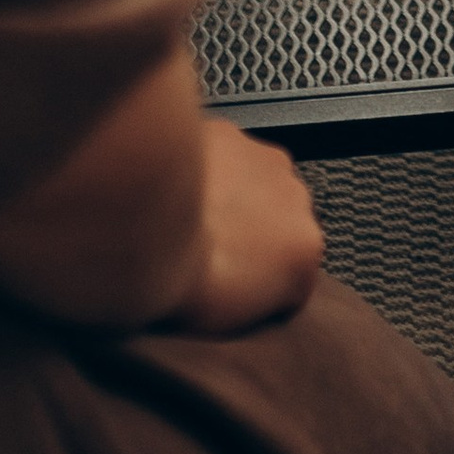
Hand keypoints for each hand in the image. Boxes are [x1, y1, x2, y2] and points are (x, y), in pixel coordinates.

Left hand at [158, 119, 326, 336]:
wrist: (148, 228)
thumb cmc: (183, 279)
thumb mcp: (233, 320)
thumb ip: (257, 296)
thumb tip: (246, 293)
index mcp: (305, 249)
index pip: (294, 262)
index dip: (262, 272)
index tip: (234, 278)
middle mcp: (295, 197)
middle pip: (278, 215)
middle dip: (250, 226)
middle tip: (209, 247)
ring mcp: (263, 161)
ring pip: (253, 179)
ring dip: (230, 193)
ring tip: (187, 216)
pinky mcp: (229, 133)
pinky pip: (222, 152)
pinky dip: (205, 166)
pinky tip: (175, 188)